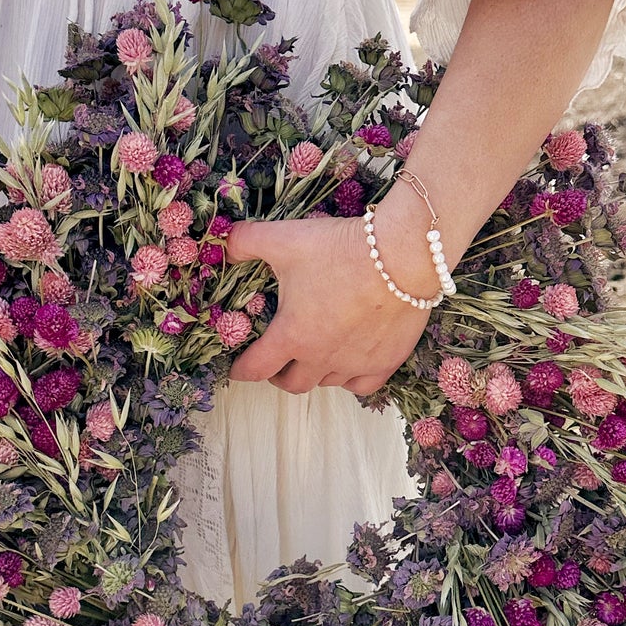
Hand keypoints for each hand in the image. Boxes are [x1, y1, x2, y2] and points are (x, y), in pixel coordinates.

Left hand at [225, 200, 435, 395]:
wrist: (402, 255)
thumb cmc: (341, 249)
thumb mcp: (284, 239)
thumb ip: (245, 242)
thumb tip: (223, 246)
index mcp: (292, 335)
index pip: (255, 368)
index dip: (240, 370)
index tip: (236, 369)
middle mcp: (321, 358)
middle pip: (291, 384)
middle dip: (277, 375)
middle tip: (276, 361)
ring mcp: (355, 364)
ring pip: (326, 384)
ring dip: (314, 374)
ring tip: (312, 356)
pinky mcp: (386, 362)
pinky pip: (361, 386)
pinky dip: (349, 379)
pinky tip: (348, 364)